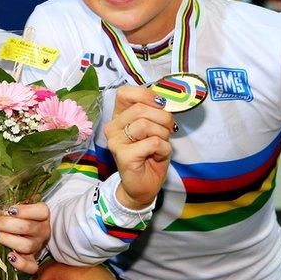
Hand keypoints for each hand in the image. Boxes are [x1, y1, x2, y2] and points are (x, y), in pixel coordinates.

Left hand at [0, 202, 50, 273]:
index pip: (40, 211)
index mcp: (42, 215)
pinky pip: (31, 266)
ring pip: (26, 245)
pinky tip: (10, 256)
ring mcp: (38, 246)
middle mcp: (42, 230)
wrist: (26, 233)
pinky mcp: (33, 260)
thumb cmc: (19, 218)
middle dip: (5, 224)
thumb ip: (3, 210)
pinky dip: (20, 263)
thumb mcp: (14, 210)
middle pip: (27, 227)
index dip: (25, 211)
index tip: (9, 210)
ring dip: (6, 240)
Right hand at [104, 86, 174, 209]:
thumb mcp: (155, 129)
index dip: (146, 95)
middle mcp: (112, 127)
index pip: (124, 93)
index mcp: (119, 117)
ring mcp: (116, 141)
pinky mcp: (123, 155)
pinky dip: (164, 149)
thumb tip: (166, 99)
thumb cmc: (150, 155)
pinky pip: (153, 143)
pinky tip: (157, 156)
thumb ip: (155, 112)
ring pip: (146, 125)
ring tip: (160, 145)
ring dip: (163, 135)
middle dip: (163, 118)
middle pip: (140, 109)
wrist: (143, 186)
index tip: (161, 105)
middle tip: (167, 131)